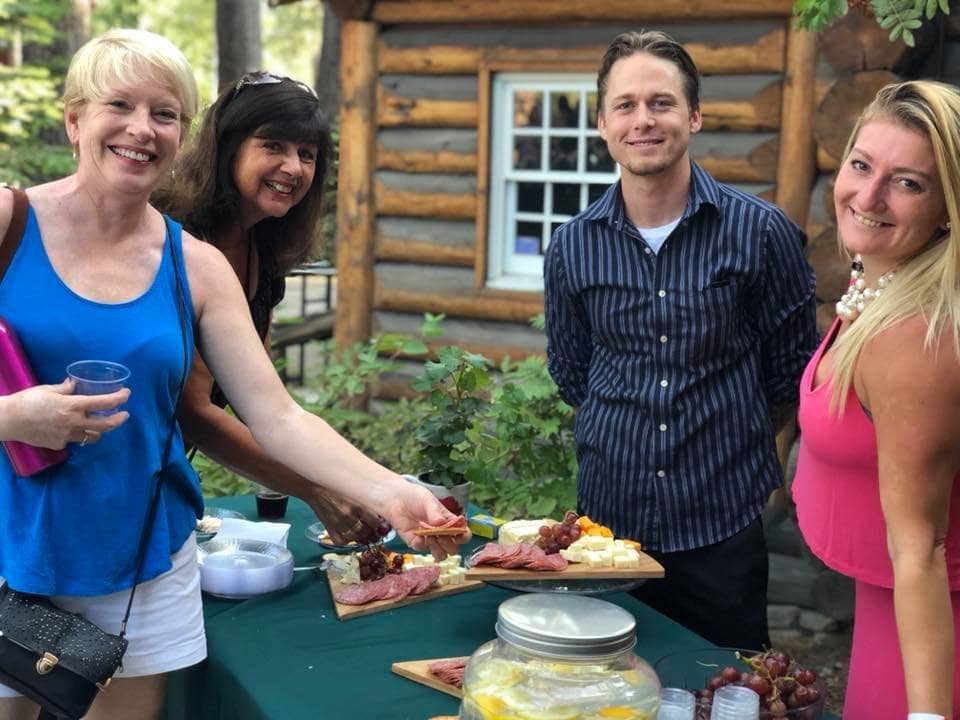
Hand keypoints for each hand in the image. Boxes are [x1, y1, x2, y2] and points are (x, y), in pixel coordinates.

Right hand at [4, 379, 129, 448]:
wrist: (9, 420)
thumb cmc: (27, 400)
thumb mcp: (48, 389)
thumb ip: (65, 388)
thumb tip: (75, 384)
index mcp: (73, 406)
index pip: (104, 403)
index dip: (119, 398)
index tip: (126, 394)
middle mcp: (74, 422)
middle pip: (106, 425)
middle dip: (119, 420)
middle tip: (124, 415)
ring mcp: (67, 436)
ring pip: (93, 436)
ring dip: (99, 430)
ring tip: (100, 424)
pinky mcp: (59, 444)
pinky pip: (74, 440)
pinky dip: (76, 434)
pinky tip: (71, 429)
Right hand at [307, 489, 383, 545]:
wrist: (316, 486)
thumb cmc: (339, 486)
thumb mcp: (357, 489)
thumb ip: (368, 500)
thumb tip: (381, 512)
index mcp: (359, 504)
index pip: (377, 523)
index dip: (382, 526)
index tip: (384, 526)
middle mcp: (349, 515)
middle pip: (368, 533)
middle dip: (374, 534)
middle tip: (377, 533)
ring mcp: (339, 524)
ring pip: (357, 539)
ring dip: (363, 539)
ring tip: (366, 534)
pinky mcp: (329, 529)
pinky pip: (342, 541)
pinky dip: (347, 541)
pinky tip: (351, 535)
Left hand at [381, 482, 470, 558]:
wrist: (395, 498)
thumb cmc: (415, 497)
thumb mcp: (427, 500)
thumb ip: (435, 512)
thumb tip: (441, 523)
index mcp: (449, 521)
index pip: (463, 534)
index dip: (464, 537)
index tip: (459, 535)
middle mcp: (441, 533)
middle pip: (453, 549)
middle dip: (450, 545)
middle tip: (441, 536)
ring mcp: (428, 539)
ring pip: (440, 555)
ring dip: (438, 549)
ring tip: (431, 538)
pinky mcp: (414, 542)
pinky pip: (421, 549)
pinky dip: (421, 544)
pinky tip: (418, 535)